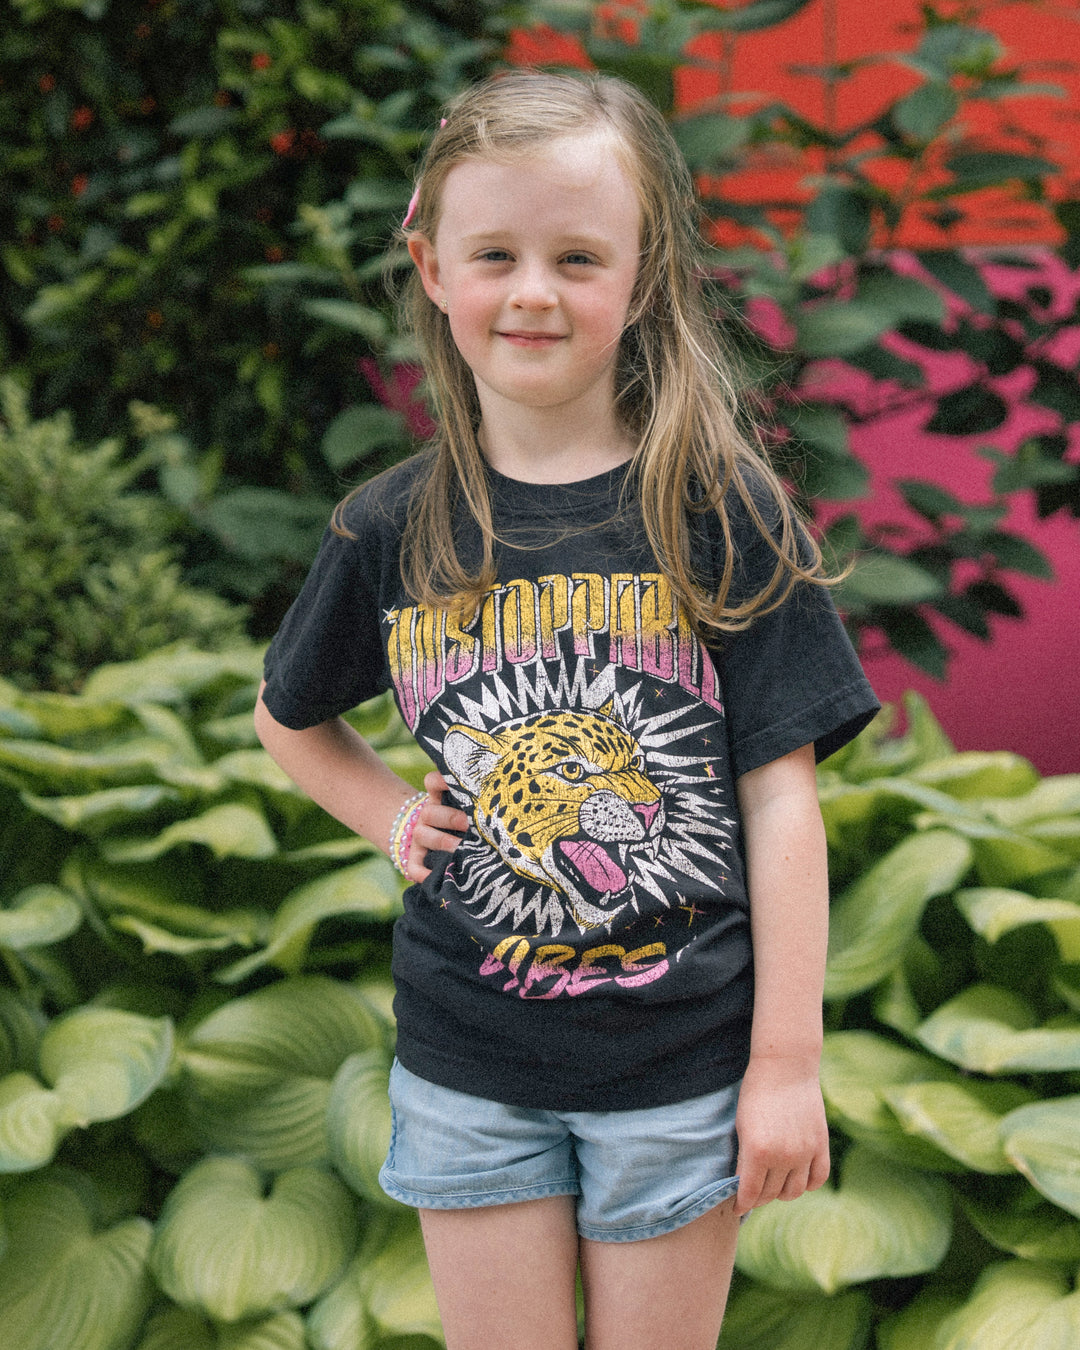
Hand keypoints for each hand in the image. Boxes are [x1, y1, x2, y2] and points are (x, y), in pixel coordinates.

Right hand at [405, 770, 469, 881]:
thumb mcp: (461, 806)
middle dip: (452, 818)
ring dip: (442, 841)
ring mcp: (419, 837)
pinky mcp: (414, 859)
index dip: (441, 781)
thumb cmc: (458, 820)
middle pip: (431, 812)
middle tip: (473, 824)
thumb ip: (472, 802)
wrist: (428, 838)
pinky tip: (435, 876)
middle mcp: (426, 816)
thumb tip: (499, 796)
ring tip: (461, 848)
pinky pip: (413, 866)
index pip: (432, 782)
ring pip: (422, 835)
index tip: (461, 785)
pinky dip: (422, 872)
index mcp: (437, 799)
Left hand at [733, 1054, 829, 1215]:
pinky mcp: (821, 1145)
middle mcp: (783, 1156)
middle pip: (771, 1194)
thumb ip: (745, 1157)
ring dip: (782, 1193)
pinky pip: (817, 1178)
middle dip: (759, 1197)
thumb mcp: (742, 1125)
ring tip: (774, 1186)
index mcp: (758, 1151)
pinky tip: (797, 1178)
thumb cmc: (756, 1092)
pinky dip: (807, 1184)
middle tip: (753, 1194)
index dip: (742, 1204)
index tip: (738, 1207)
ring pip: (795, 1191)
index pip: (750, 1193)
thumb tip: (744, 1184)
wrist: (785, 1067)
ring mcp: (805, 1152)